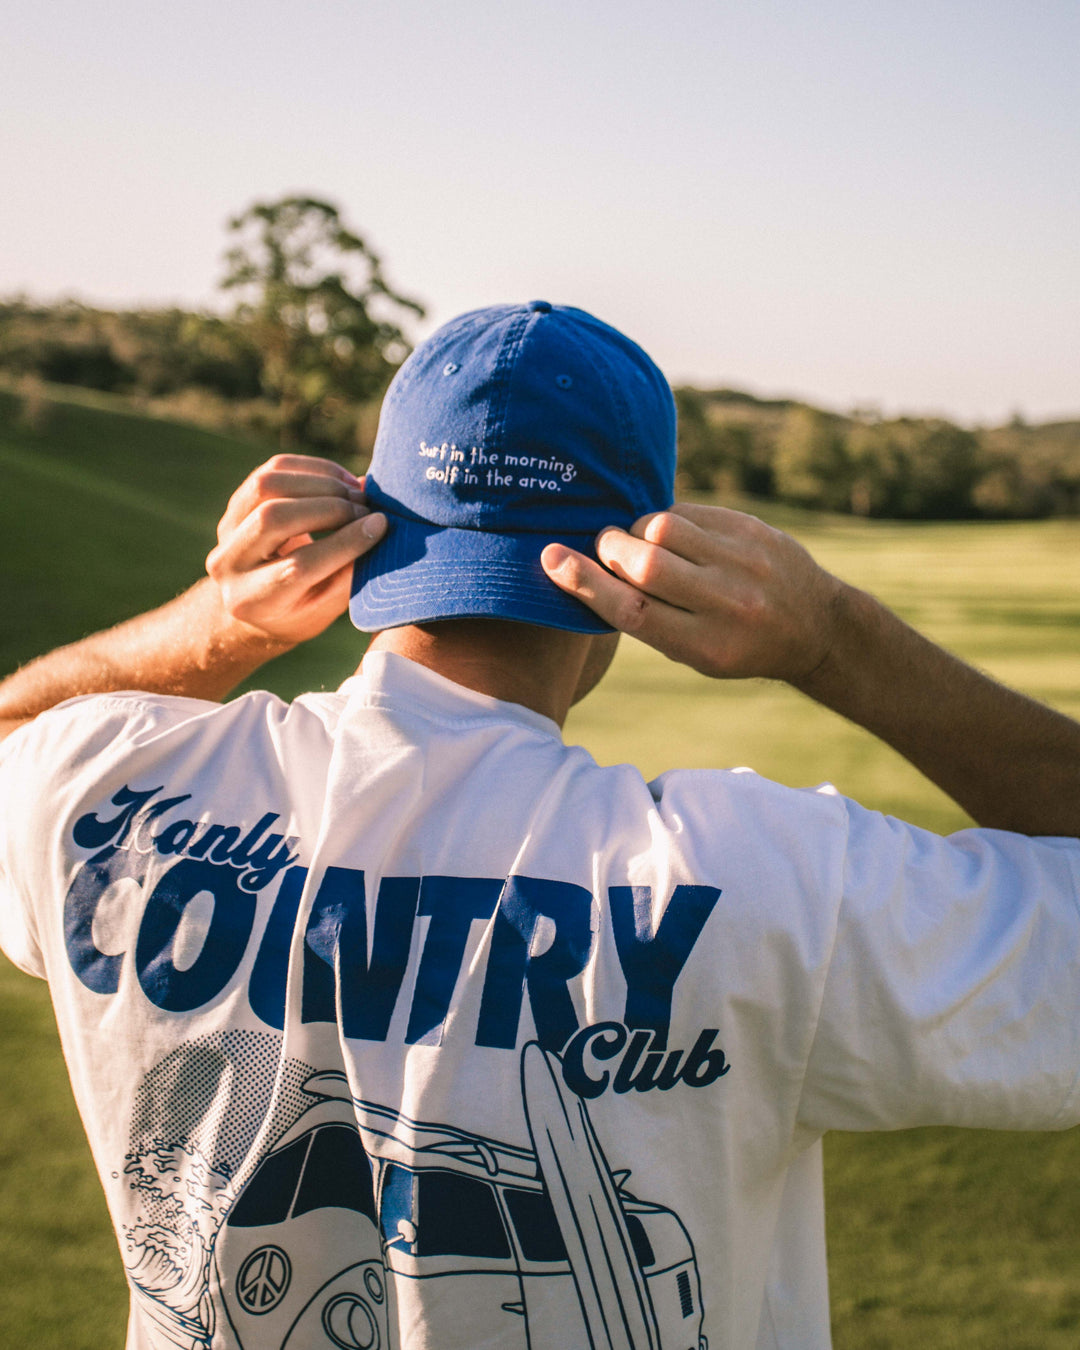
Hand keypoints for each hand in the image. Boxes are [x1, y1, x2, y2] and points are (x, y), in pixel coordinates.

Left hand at [206, 454, 386, 644]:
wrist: (257, 601)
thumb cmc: (300, 610)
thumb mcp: (326, 607)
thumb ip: (349, 572)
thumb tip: (377, 524)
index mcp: (251, 600)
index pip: (299, 566)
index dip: (344, 543)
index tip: (379, 525)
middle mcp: (228, 562)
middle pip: (274, 518)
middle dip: (329, 507)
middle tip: (366, 507)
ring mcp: (227, 527)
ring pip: (268, 485)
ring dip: (320, 482)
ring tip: (355, 492)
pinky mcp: (237, 501)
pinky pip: (273, 470)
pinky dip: (313, 469)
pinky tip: (341, 481)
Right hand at [541, 503, 843, 682]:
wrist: (815, 625)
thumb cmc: (736, 644)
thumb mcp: (695, 652)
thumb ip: (648, 616)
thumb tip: (587, 567)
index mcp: (706, 646)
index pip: (632, 611)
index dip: (584, 583)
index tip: (551, 558)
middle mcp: (727, 603)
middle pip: (645, 564)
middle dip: (611, 549)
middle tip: (604, 547)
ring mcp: (744, 562)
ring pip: (664, 527)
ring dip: (638, 530)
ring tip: (640, 541)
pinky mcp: (752, 530)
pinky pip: (690, 512)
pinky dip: (668, 520)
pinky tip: (673, 534)